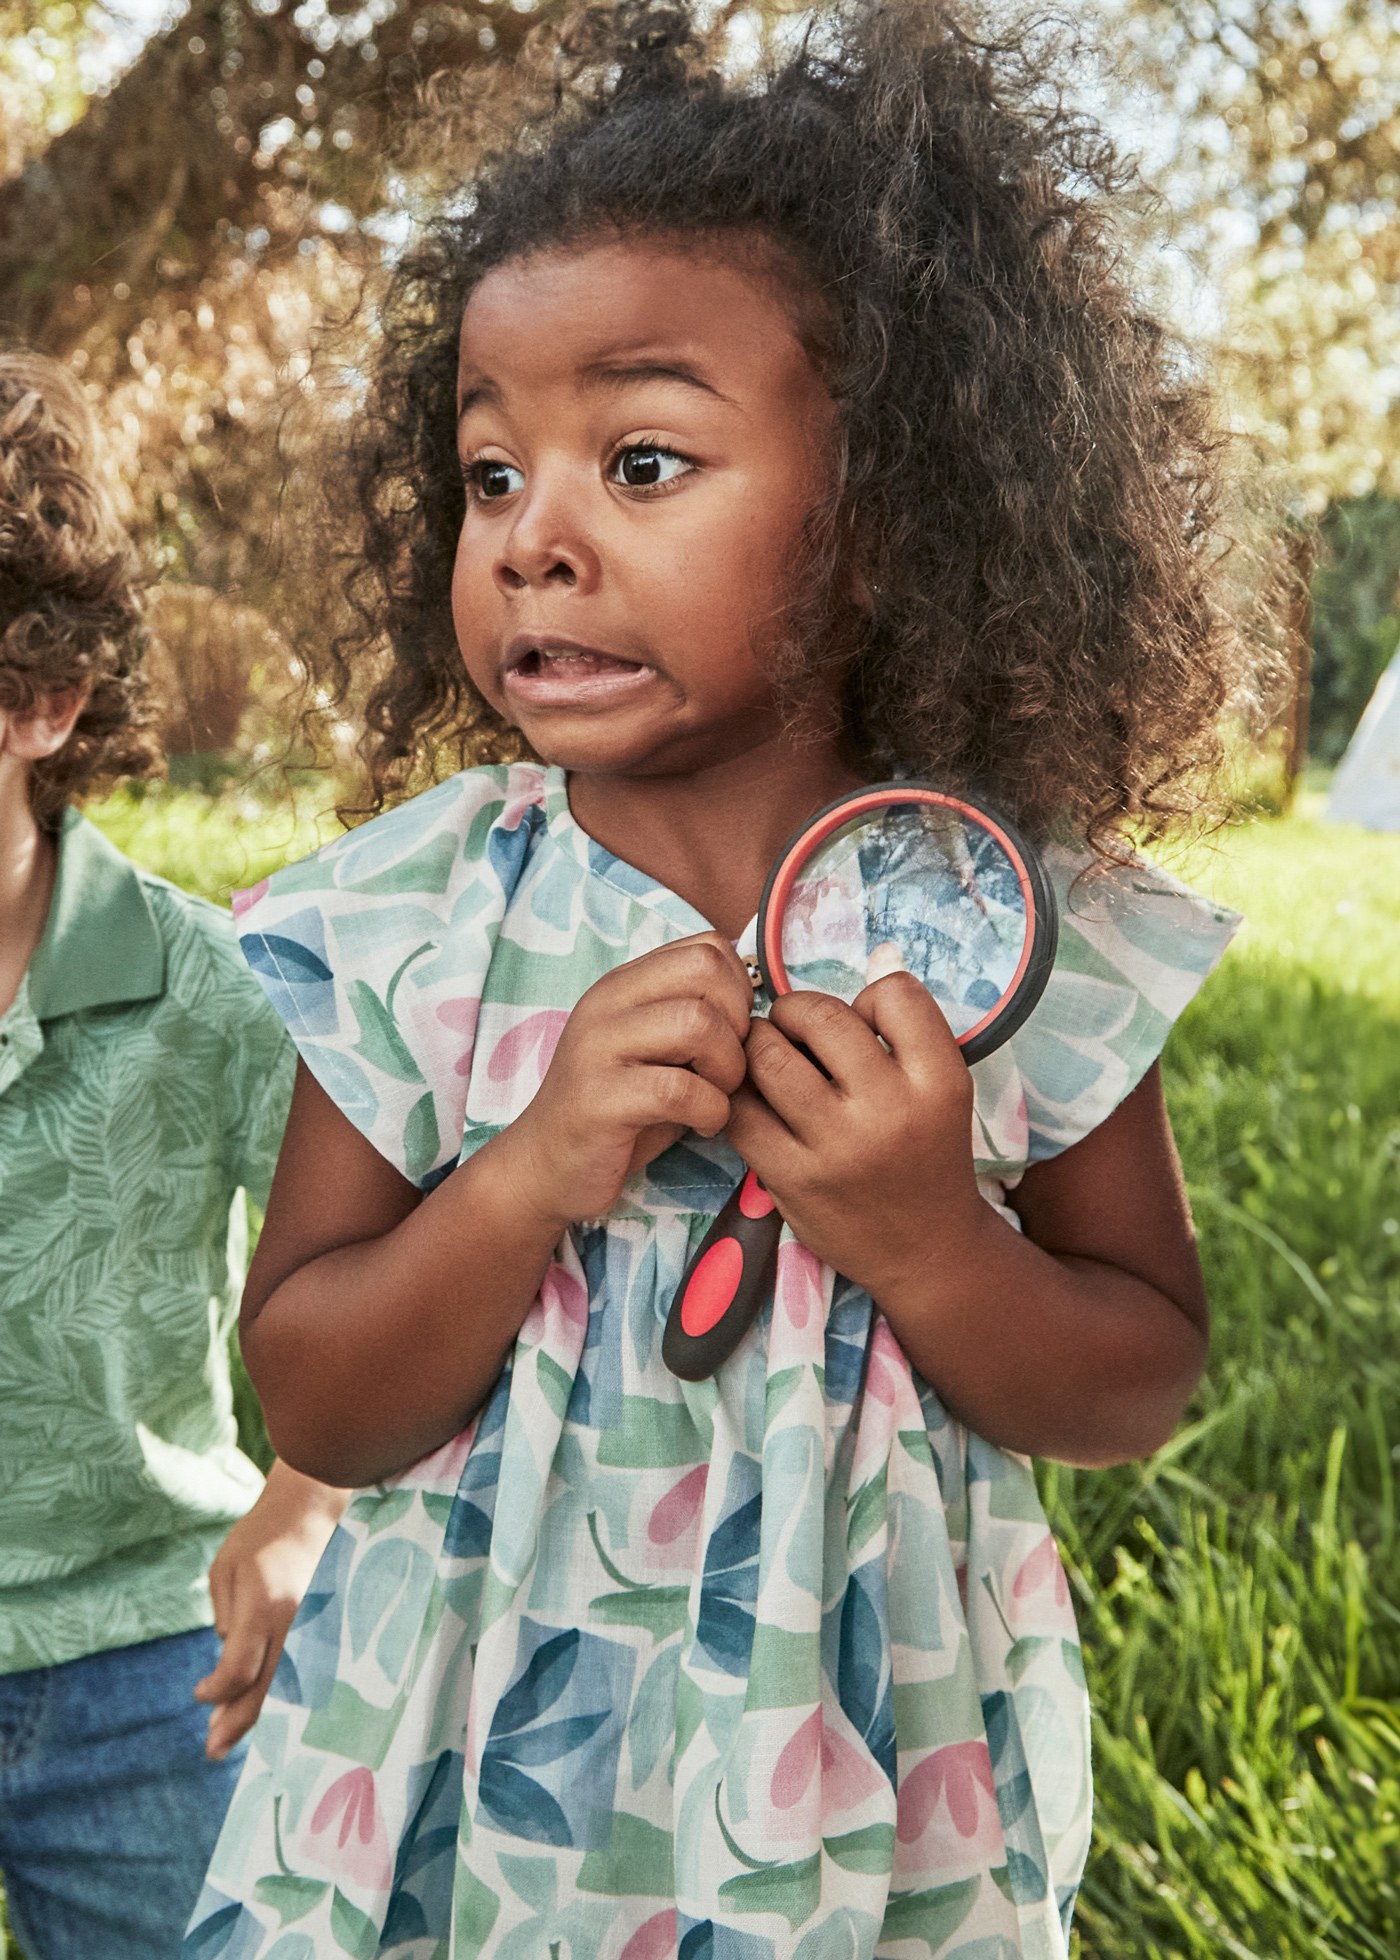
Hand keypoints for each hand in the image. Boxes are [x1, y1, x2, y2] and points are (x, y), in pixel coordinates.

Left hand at [194, 1462, 350, 1758]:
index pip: (237, 1669)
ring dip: (262, 1714)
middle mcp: (295, 1621)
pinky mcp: (327, 1625)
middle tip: (213, 1751)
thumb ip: (225, 1616)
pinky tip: (269, 1707)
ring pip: (290, 1686)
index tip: (199, 1694)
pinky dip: (285, 1693)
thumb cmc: (261, 1534)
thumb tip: (229, 1656)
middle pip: (267, 1689)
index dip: (215, 1692)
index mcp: (264, 1605)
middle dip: (238, 1723)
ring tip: (233, 1736)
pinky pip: (304, 1669)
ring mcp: (317, 1624)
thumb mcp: (226, 1568)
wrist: (314, 1508)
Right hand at [500, 932, 752, 1227]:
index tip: (732, 1035)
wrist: (546, 1167)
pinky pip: (680, 1089)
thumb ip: (696, 1017)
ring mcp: (596, 1048)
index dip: (739, 991)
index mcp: (624, 984)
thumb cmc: (619, 1110)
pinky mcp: (598, 1099)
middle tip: (728, 1069)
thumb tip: (760, 1003)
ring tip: (716, 1096)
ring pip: (697, 1023)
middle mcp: (606, 1004)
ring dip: (727, 1068)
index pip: (706, 947)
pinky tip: (702, 1125)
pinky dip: (710, 1110)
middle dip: (738, 1024)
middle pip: (706, 973)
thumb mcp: (657, 1050)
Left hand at [725, 973, 985, 1298]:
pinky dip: (736, 1092)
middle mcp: (891, 1111)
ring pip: (769, 1056)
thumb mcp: (940, 1089)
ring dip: (758, 1042)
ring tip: (766, 1053)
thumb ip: (906, 1030)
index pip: (894, 993)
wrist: (926, 1250)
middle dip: (796, 1010)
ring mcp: (837, 1147)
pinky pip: (741, 1110)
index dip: (869, 997)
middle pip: (821, 1016)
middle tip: (792, 1026)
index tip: (861, 1022)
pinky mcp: (793, 1178)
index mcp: (939, 1082)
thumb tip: (876, 956)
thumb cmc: (926, 1154)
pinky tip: (750, 1095)